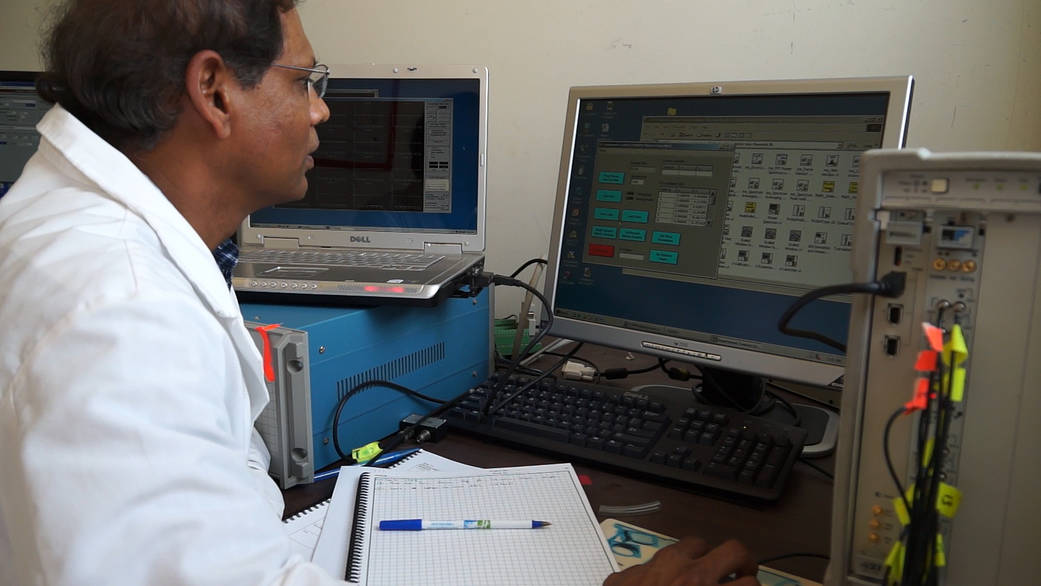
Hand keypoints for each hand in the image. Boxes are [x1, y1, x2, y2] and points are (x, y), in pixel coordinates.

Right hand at [603, 537, 760, 585]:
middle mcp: (696, 575)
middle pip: (735, 551)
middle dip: (741, 561)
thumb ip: (633, 575)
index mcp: (670, 563)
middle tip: (740, 572)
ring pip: (751, 583)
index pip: (696, 544)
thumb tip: (639, 572)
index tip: (706, 564)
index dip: (705, 554)